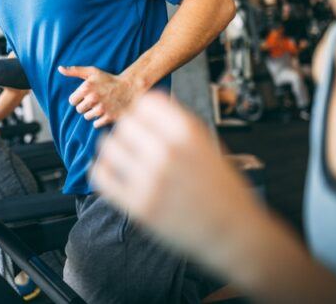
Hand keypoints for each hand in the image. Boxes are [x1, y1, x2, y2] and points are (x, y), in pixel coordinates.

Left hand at [58, 65, 134, 127]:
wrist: (129, 88)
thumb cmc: (108, 80)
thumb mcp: (92, 72)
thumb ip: (74, 70)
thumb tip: (59, 68)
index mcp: (87, 88)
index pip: (72, 101)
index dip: (78, 99)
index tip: (86, 96)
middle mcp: (93, 98)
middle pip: (79, 110)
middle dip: (85, 106)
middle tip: (95, 100)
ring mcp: (101, 109)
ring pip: (87, 117)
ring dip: (92, 113)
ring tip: (101, 105)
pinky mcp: (109, 117)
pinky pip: (96, 124)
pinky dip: (99, 120)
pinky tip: (105, 112)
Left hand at [91, 92, 259, 252]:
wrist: (233, 231)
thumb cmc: (221, 187)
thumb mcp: (206, 143)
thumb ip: (176, 123)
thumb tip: (146, 104)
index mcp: (187, 132)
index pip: (145, 104)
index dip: (142, 112)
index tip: (142, 121)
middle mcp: (167, 151)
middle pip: (125, 123)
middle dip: (128, 130)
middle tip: (132, 141)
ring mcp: (151, 180)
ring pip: (109, 147)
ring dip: (113, 148)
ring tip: (120, 154)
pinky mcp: (138, 206)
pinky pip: (102, 177)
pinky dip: (102, 169)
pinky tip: (111, 170)